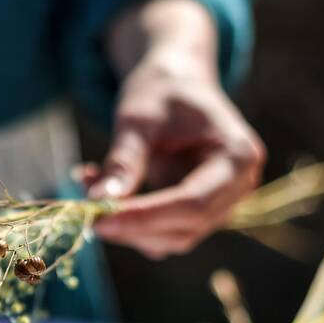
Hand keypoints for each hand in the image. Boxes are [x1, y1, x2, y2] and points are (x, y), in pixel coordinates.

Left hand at [83, 0, 265, 259]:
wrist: (176, 84)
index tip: (99, 220)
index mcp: (237, 156)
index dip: (146, 217)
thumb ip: (124, 160)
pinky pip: (161, 232)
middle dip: (133, 226)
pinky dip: (128, 222)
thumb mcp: (137, 118)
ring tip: (89, 183)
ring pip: (171, 238)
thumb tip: (98, 201)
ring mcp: (221, 204)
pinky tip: (100, 190)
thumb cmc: (161, 92)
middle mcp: (238, 187)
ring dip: (126, 225)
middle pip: (186, 227)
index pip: (193, 203)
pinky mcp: (197, 214)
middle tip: (85, 211)